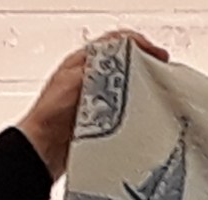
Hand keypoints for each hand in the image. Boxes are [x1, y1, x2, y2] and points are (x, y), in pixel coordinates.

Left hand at [15, 31, 168, 180]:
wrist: (44, 148)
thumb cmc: (51, 115)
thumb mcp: (74, 81)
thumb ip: (98, 69)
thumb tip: (123, 61)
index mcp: (83, 62)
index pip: (116, 43)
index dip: (139, 44)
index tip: (158, 56)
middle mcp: (92, 77)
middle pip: (126, 63)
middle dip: (147, 65)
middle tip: (164, 74)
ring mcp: (99, 98)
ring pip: (128, 85)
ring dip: (145, 88)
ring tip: (160, 94)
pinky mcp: (104, 118)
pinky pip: (127, 108)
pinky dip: (139, 109)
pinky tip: (147, 115)